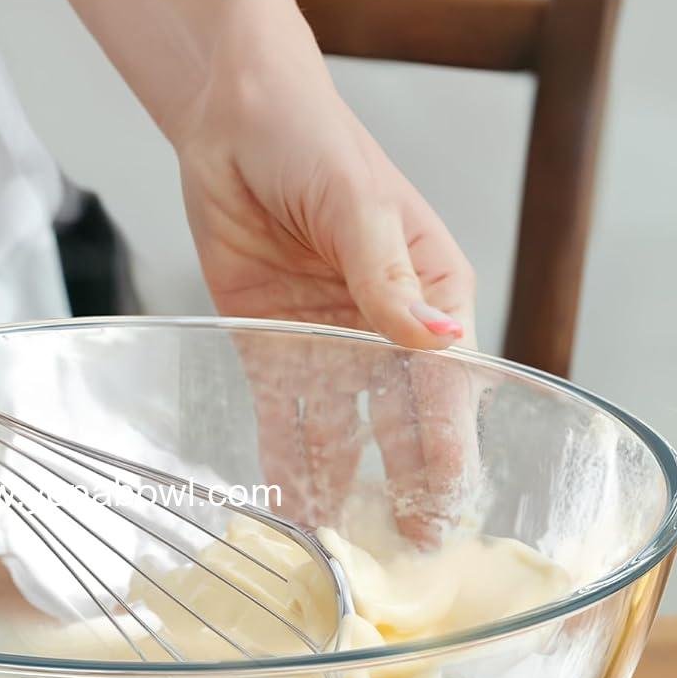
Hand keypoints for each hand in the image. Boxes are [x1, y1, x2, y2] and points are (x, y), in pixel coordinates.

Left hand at [172, 0, 479, 539]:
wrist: (229, 114)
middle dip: (403, 490)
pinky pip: (283, 413)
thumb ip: (386, 273)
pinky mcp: (271, 345)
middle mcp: (386, 328)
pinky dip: (286, 458)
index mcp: (432, 291)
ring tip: (338, 554)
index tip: (442, 516)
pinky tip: (289, 505)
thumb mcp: (355, 200)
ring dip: (343, 488)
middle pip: (401, 423)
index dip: (446, 455)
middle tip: (396, 563)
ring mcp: (328, 341)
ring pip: (343, 430)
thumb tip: (438, 339)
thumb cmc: (310, 136)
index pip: (447, 388)